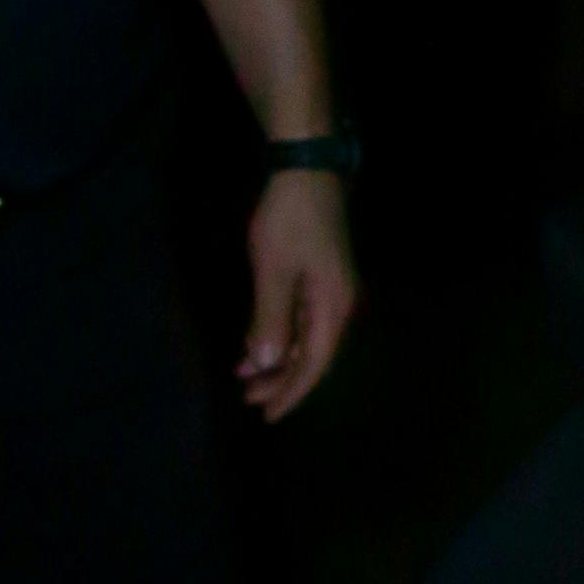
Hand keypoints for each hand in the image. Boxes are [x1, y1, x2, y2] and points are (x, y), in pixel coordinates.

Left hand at [239, 169, 358, 421]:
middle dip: (280, 380)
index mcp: (333, 307)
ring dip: (277, 359)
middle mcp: (339, 304)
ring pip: (306, 339)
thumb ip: (270, 319)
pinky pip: (302, 320)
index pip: (314, 363)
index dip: (291, 392)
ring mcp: (332, 290)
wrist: (308, 169)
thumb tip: (266, 364)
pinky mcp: (322, 277)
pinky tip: (255, 341)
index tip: (267, 414)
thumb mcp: (273, 271)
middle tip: (247, 397)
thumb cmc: (290, 220)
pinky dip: (280, 335)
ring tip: (244, 374)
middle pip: (313, 356)